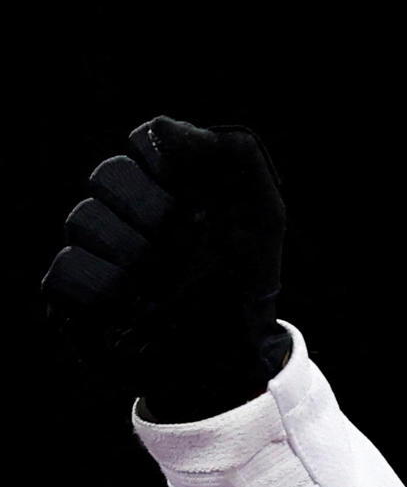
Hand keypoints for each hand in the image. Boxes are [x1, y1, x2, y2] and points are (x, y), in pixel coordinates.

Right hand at [41, 117, 290, 421]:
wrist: (232, 355)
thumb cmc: (246, 283)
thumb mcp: (261, 215)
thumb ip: (234, 155)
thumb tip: (161, 131)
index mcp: (166, 187)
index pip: (146, 145)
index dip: (172, 170)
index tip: (203, 205)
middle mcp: (124, 213)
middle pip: (107, 176)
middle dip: (154, 213)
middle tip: (189, 251)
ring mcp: (96, 251)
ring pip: (83, 219)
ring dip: (137, 256)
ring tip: (165, 286)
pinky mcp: (73, 295)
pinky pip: (65, 271)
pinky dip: (106, 290)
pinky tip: (134, 308)